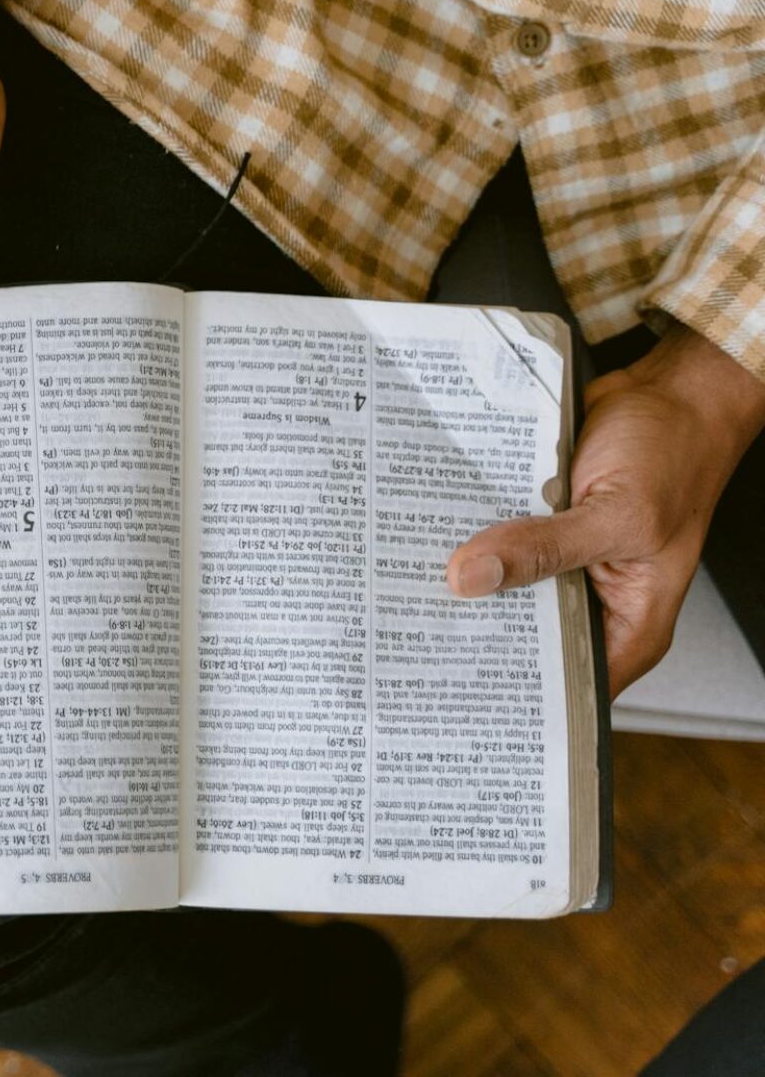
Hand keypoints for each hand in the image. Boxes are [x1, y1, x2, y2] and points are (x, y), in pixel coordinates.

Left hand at [447, 327, 764, 695]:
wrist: (670, 390)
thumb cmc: (676, 453)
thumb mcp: (619, 514)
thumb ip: (546, 548)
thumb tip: (473, 576)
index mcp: (630, 623)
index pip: (567, 686)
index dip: (514, 691)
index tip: (450, 684)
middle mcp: (595, 600)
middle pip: (523, 636)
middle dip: (474, 630)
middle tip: (411, 630)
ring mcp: (566, 563)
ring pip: (504, 586)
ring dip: (466, 580)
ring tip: (406, 587)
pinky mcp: (543, 526)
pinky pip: (498, 544)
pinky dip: (471, 540)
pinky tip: (428, 539)